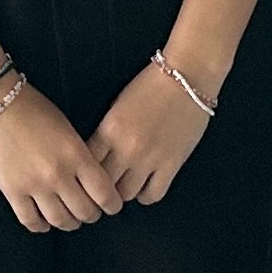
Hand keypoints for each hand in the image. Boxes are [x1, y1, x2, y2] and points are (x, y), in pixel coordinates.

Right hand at [0, 79, 126, 232]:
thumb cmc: (33, 109)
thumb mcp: (67, 129)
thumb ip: (80, 155)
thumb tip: (90, 180)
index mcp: (76, 155)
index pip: (104, 193)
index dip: (112, 204)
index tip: (112, 206)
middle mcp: (58, 174)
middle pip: (84, 211)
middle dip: (91, 215)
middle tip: (90, 212)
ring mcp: (34, 185)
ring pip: (59, 220)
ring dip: (68, 223)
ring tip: (70, 219)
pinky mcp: (12, 191)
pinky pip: (30, 220)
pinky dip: (40, 226)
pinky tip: (44, 223)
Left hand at [88, 53, 219, 204]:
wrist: (187, 77)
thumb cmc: (150, 86)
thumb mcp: (118, 106)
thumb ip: (106, 133)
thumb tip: (96, 158)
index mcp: (109, 130)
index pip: (86, 165)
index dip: (84, 175)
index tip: (86, 178)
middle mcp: (126, 148)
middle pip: (102, 185)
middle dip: (101, 188)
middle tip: (104, 188)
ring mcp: (150, 159)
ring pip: (125, 194)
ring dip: (122, 193)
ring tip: (125, 185)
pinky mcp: (172, 165)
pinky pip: (152, 195)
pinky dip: (146, 195)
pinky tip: (145, 185)